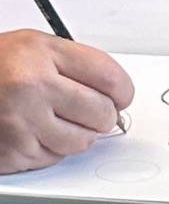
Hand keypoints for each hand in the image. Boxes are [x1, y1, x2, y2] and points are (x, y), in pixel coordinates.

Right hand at [0, 30, 131, 170]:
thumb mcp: (32, 46)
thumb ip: (74, 63)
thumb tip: (115, 90)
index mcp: (41, 53)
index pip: (110, 77)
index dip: (122, 90)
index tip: (120, 95)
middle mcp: (31, 87)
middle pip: (102, 114)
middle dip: (101, 115)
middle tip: (87, 110)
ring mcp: (21, 123)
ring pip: (83, 142)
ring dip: (76, 135)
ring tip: (54, 119)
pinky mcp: (12, 152)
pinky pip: (54, 158)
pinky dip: (49, 149)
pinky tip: (31, 131)